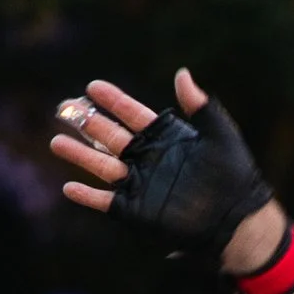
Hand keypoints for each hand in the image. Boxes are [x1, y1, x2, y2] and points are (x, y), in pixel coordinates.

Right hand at [52, 69, 278, 270]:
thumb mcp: (220, 135)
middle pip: (109, 136)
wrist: (237, 218)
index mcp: (164, 137)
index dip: (113, 100)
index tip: (93, 86)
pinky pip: (106, 202)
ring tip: (56, 141)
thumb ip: (200, 106)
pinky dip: (87, 196)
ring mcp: (140, 184)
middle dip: (87, 122)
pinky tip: (68, 187)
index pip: (132, 114)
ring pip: (101, 165)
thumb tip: (182, 74)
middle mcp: (147, 158)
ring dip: (79, 154)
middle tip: (64, 106)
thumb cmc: (233, 175)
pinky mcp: (137, 210)